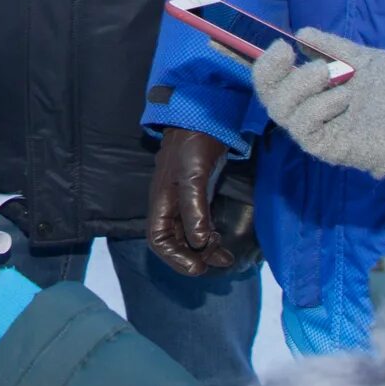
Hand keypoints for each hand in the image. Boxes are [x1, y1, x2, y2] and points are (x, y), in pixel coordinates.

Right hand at [147, 127, 236, 277]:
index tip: (199, 268)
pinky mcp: (199, 196)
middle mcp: (169, 205)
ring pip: (189, 236)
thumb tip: (199, 242)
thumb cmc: (194, 145)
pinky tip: (222, 240)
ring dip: (205, 250)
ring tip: (226, 257)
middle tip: (219, 261)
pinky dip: (209, 237)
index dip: (176, 258)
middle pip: (174, 243)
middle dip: (194, 257)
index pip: (159, 240)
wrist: (204, 117)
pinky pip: (200, 225)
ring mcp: (184, 201)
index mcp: (161, 202)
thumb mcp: (193, 177)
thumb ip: (194, 209)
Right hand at [250, 32, 384, 203]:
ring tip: (328, 72)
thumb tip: (302, 34)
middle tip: (288, 53)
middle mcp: (311, 111)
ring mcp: (318, 130)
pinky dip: (317, 107)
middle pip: (269, 96)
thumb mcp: (364, 60)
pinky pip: (304, 127)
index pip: (277, 81)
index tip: (282, 44)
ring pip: (281, 110)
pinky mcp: (327, 147)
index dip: (269, 63)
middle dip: (271, 72)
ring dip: (300, 84)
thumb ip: (334, 48)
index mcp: (316, 91)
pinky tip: (343, 98)